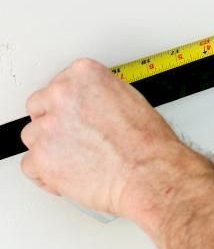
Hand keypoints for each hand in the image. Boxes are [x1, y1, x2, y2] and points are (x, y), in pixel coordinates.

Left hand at [20, 58, 200, 224]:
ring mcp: (49, 127)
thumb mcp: (129, 99)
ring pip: (33, 136)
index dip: (69, 104)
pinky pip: (30, 165)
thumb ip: (100, 95)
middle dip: (55, 122)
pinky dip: (46, 174)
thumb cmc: (147, 141)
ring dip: (50, 147)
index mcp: (84, 74)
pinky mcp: (41, 158)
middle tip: (76, 136)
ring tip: (77, 157)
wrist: (148, 171)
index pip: (59, 84)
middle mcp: (62, 95)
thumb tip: (90, 104)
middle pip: (40, 107)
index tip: (76, 114)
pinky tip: (68, 173)